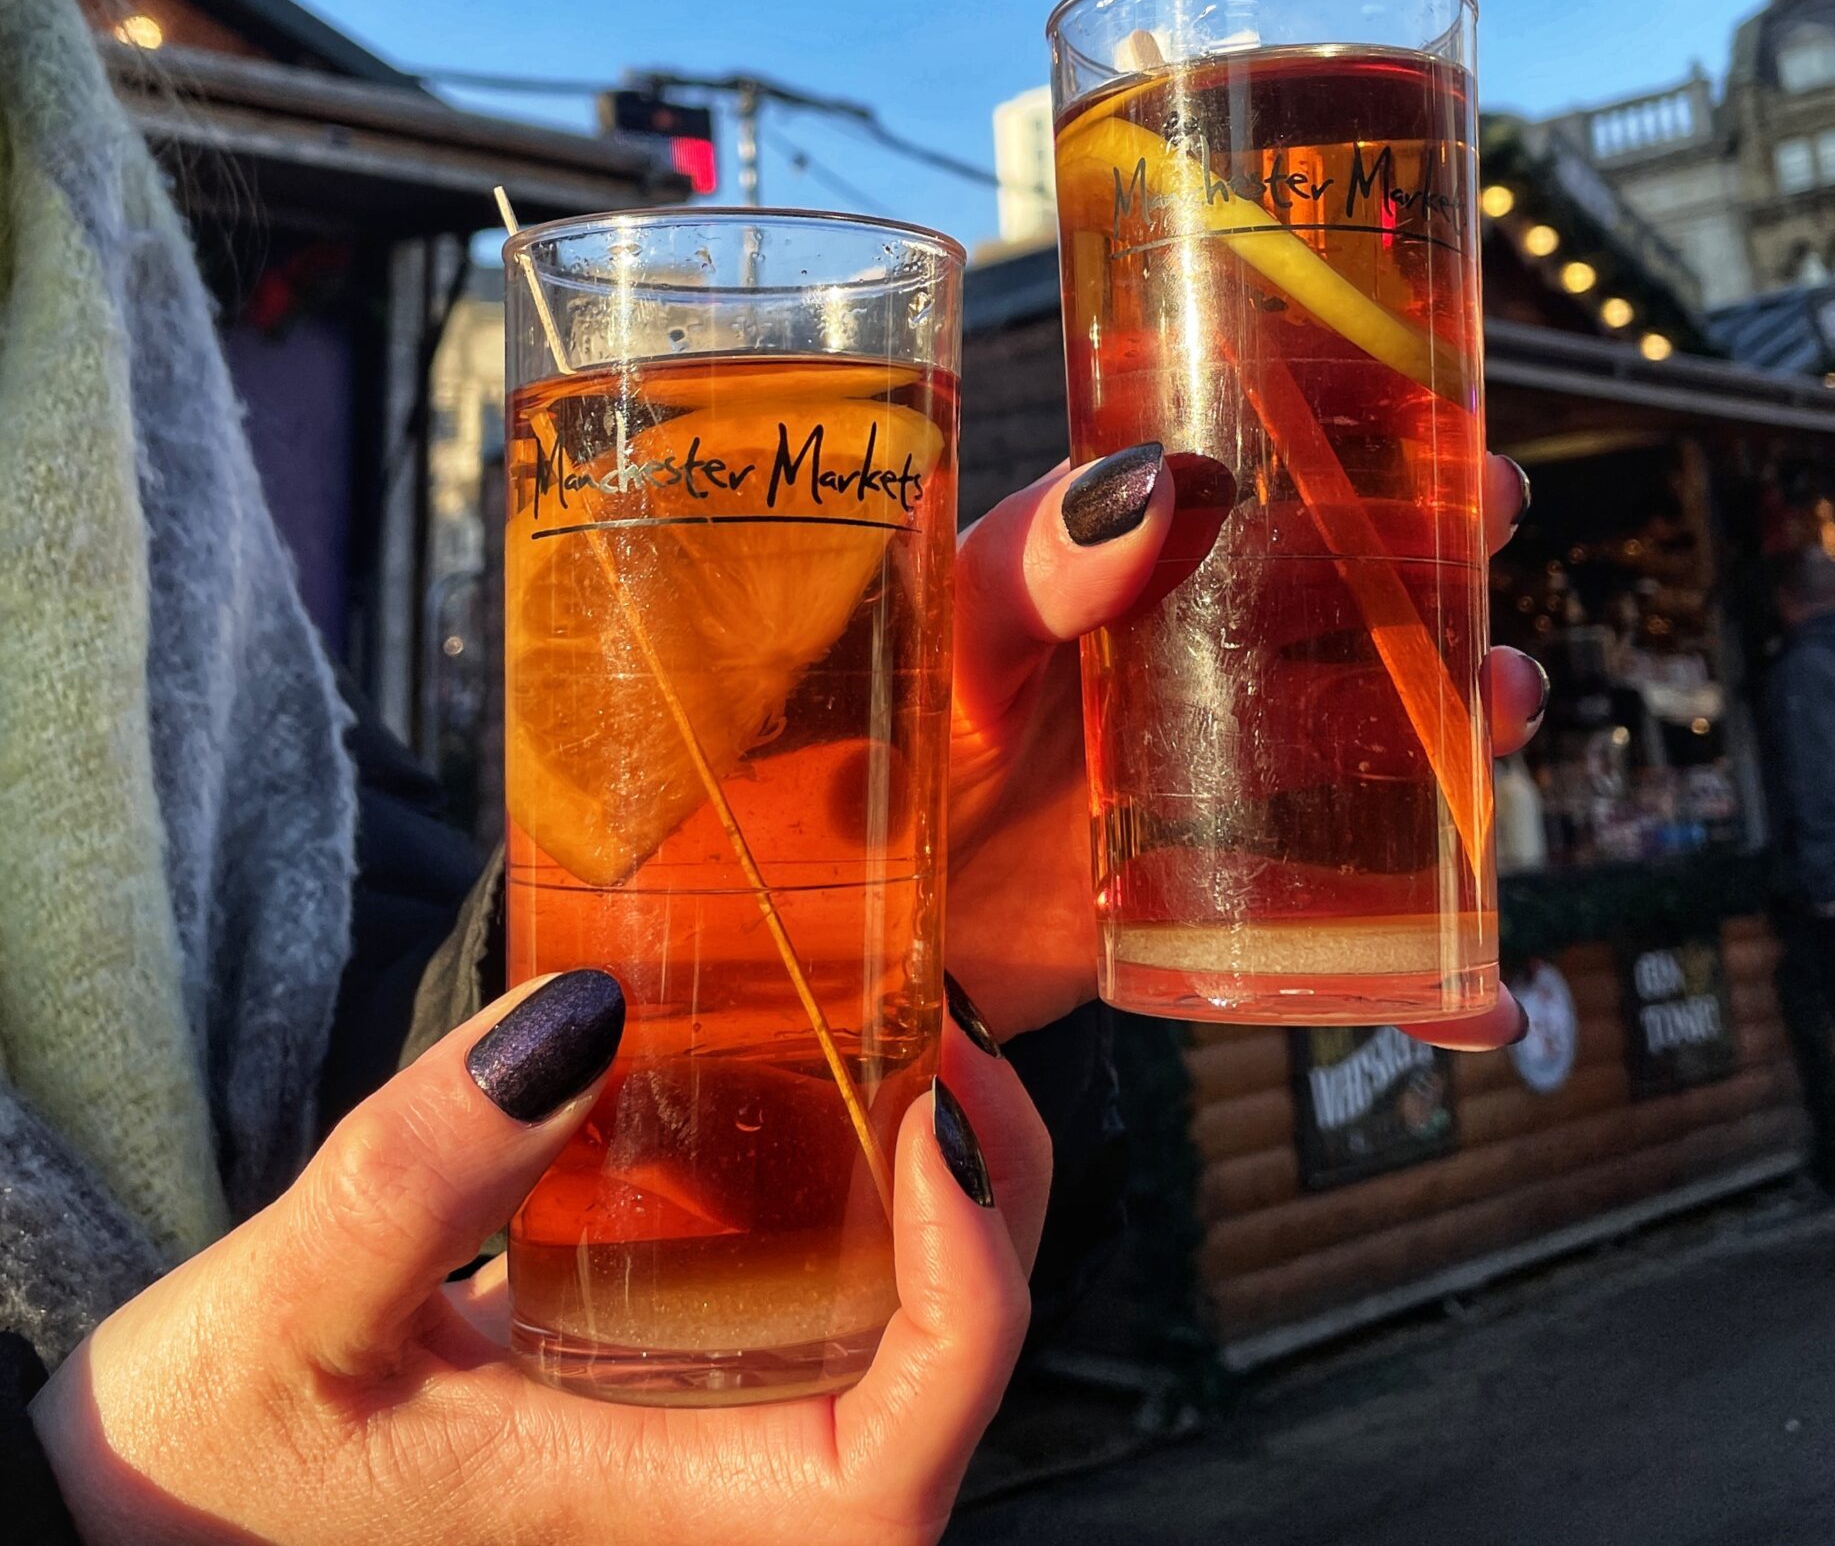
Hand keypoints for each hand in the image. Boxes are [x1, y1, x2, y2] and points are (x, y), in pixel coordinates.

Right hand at [31, 971, 1048, 1545]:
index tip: (936, 1126)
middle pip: (942, 1380)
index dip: (970, 1307)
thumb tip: (581, 1020)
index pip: (892, 1477)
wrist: (159, 1501)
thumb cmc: (204, 1459)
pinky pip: (810, 1289)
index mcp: (654, 1516)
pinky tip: (808, 1077)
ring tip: (911, 1032)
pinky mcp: (656, 1375)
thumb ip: (417, 1176)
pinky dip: (849, 1183)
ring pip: (893, 1329)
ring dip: (941, 1187)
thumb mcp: (284, 1316)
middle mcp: (706, 1487)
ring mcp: (690, 1431)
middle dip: (993, 1208)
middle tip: (949, 1035)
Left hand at [945, 449, 1542, 1049]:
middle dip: (1442, 577)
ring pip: (1376, 753)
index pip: (1269, 501)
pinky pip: (1338, 932)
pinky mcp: (1219, 900)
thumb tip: (1157, 483)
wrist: (869, 915)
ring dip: (1462, 734)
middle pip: (1354, 618)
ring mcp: (1221, 789)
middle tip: (1496, 528)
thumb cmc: (897, 742)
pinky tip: (1476, 1005)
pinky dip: (1420, 978)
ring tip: (1505, 703)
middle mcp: (1198, 676)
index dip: (1363, 460)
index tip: (1442, 426)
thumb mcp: (956, 629)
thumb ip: (1032, 561)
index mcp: (1137, 583)